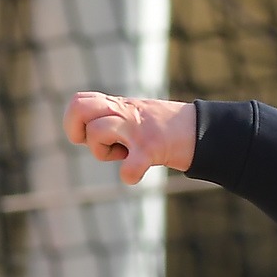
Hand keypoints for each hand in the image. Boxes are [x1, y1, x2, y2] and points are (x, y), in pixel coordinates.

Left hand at [63, 92, 196, 184]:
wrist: (202, 130)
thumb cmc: (166, 129)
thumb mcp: (135, 115)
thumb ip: (110, 118)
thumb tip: (85, 136)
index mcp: (120, 105)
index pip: (79, 101)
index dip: (74, 121)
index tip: (88, 136)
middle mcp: (125, 112)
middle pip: (79, 108)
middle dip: (76, 130)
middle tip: (95, 142)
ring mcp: (137, 130)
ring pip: (97, 133)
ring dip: (104, 152)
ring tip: (123, 154)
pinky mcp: (151, 148)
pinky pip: (129, 166)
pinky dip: (130, 175)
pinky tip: (137, 173)